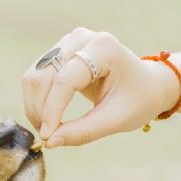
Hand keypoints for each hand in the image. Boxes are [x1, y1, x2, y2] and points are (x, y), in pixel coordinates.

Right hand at [21, 28, 180, 147]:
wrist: (147, 85)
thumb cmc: (138, 100)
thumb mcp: (117, 119)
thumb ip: (84, 131)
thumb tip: (49, 142)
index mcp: (103, 47)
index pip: (65, 79)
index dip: (52, 109)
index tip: (46, 137)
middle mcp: (81, 38)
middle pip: (43, 76)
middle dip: (39, 109)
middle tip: (46, 137)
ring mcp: (67, 43)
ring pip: (33, 76)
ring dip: (34, 106)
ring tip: (47, 129)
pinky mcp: (58, 52)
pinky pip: (35, 77)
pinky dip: (36, 100)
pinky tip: (47, 117)